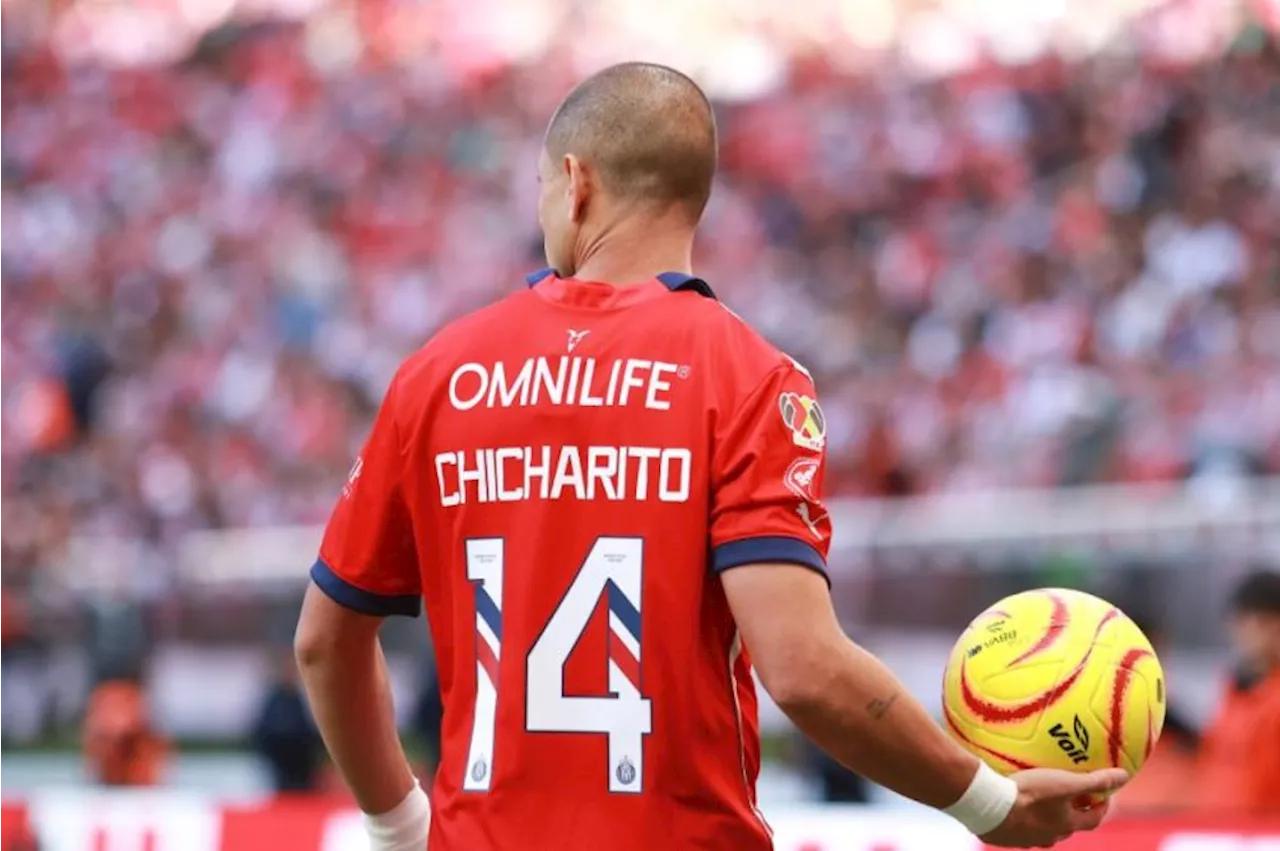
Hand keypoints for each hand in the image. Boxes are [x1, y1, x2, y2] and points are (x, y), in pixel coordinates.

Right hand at [981, 768, 1127, 848]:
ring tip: (1041, 798)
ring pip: (1044, 828)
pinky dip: (1023, 818)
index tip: (1103, 793)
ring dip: (1047, 816)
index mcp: (1067, 825)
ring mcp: (1027, 839)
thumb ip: (1094, 780)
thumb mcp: (1065, 782)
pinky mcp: (1006, 837)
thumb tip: (1124, 776)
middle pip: (1068, 825)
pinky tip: (1013, 804)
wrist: (988, 806)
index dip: (1102, 806)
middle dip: (1073, 811)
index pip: (1094, 819)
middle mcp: (1050, 837)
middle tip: (1070, 792)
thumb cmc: (1030, 794)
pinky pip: (1020, 827)